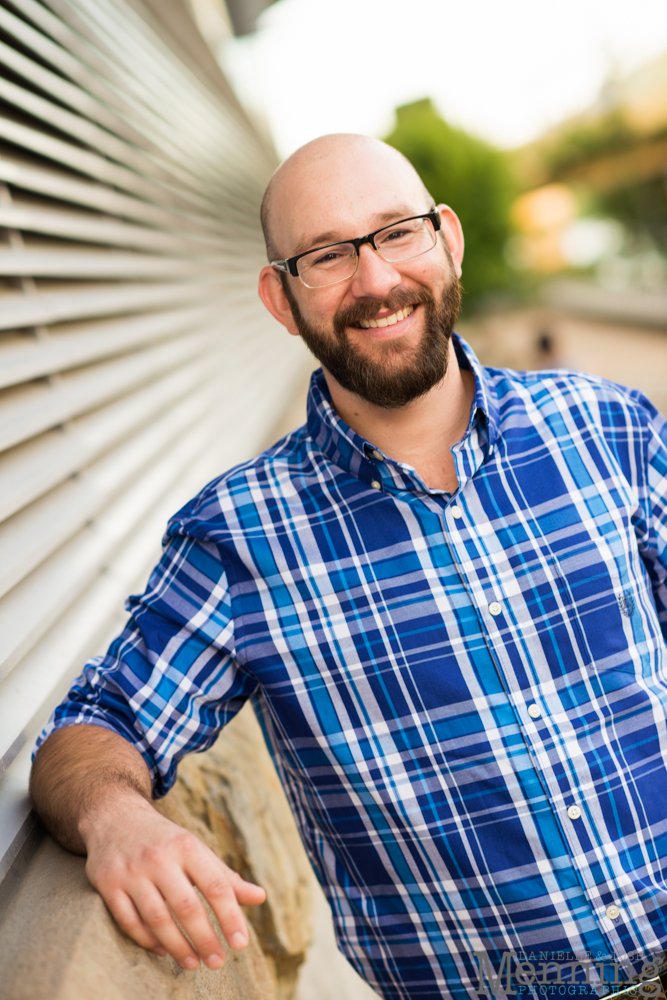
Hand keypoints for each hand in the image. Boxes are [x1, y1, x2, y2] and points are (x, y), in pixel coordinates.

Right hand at [81, 789, 265, 969]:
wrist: (115, 816)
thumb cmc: (165, 840)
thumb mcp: (196, 849)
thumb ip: (225, 877)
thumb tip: (260, 897)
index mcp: (187, 846)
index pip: (216, 885)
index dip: (230, 917)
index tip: (240, 944)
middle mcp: (159, 857)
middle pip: (186, 906)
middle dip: (205, 938)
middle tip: (217, 962)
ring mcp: (131, 871)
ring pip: (157, 918)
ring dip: (177, 946)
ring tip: (193, 963)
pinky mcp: (108, 884)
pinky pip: (129, 921)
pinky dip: (147, 940)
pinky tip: (162, 950)